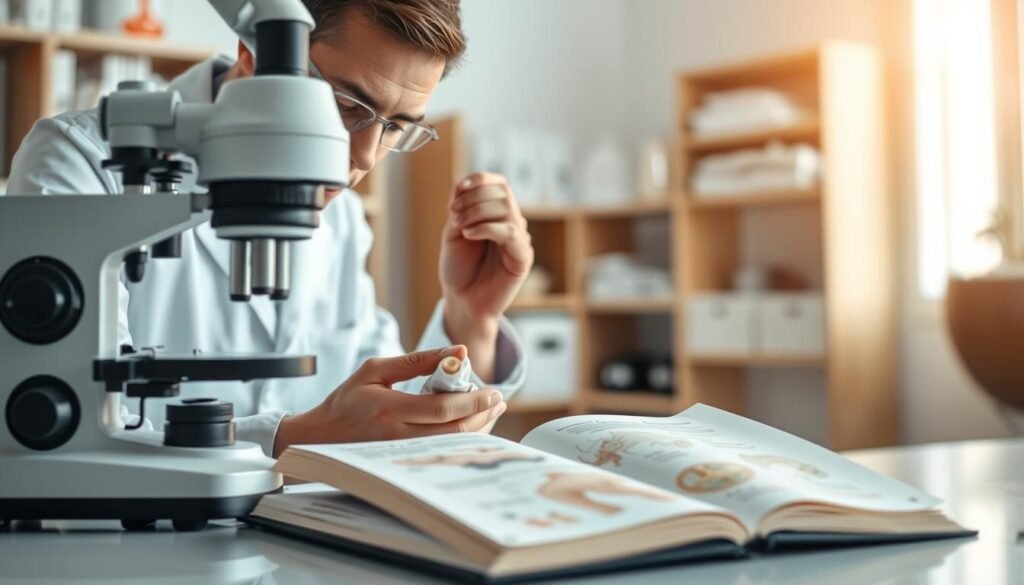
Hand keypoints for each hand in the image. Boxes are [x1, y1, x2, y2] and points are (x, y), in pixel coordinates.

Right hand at [273, 346, 506, 456]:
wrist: (319, 438)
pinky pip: (440, 452)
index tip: (492, 391)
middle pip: (452, 431)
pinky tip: (472, 426)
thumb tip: (456, 352)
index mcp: (388, 408)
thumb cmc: (345, 401)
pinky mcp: (402, 461)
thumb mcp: (376, 370)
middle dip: (482, 415)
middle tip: (498, 401)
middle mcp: (395, 435)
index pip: (441, 408)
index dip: (472, 401)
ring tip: (491, 411)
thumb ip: (417, 361)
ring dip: (477, 428)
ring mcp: (399, 453)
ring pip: (450, 445)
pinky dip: (461, 438)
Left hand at [440, 172, 533, 324]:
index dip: (480, 180)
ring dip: (477, 211)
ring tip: (460, 227)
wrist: (462, 300)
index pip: (499, 184)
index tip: (458, 189)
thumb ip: (460, 208)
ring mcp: (519, 239)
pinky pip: (510, 232)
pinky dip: (486, 227)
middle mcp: (512, 224)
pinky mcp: (523, 257)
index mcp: (497, 215)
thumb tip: (462, 183)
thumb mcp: (453, 231)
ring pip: (507, 208)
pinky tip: (469, 234)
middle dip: (474, 198)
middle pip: (503, 192)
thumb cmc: (459, 268)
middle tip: (453, 214)